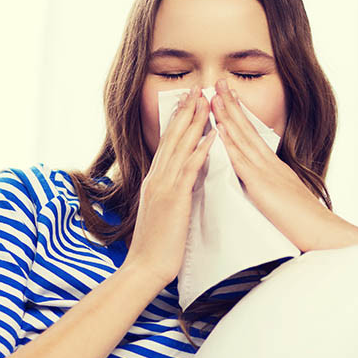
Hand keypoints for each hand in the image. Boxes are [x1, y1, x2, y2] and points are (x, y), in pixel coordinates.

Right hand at [123, 84, 216, 287]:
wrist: (145, 267)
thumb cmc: (156, 246)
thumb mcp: (163, 212)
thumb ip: (170, 194)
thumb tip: (182, 184)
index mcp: (155, 180)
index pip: (167, 144)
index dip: (178, 122)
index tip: (188, 103)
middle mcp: (157, 178)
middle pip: (172, 138)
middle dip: (186, 112)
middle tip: (197, 90)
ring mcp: (164, 186)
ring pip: (180, 147)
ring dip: (194, 123)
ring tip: (206, 102)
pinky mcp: (174, 198)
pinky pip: (189, 169)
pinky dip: (201, 150)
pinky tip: (212, 136)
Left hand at [210, 78, 331, 252]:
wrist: (321, 232)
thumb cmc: (304, 223)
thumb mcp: (285, 199)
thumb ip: (271, 189)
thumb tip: (259, 186)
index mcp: (274, 167)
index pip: (252, 136)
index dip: (238, 116)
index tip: (227, 98)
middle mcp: (269, 164)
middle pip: (246, 129)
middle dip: (230, 105)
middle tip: (218, 83)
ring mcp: (266, 171)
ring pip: (242, 138)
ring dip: (227, 116)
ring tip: (214, 96)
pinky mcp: (262, 184)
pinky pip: (242, 160)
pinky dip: (230, 143)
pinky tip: (220, 129)